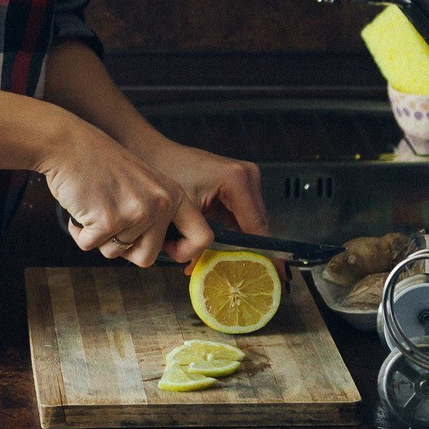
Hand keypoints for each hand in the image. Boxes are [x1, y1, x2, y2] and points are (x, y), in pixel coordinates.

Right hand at [36, 116, 214, 268]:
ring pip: (116, 254)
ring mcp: (136, 212)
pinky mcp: (108, 220)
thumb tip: (156, 253)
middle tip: (110, 221)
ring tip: (95, 207)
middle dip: (125, 247)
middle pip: (148, 257)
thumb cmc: (101, 164)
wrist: (68, 143)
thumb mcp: (145, 183)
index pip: (202, 238)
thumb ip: (158, 213)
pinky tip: (79, 207)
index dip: (184, 252)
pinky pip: (90, 246)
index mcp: (174, 195)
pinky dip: (80, 233)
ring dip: (100, 238)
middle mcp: (161, 204)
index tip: (166, 250)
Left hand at [133, 137, 270, 274]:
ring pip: (251, 224)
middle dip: (243, 252)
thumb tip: (203, 270)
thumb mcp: (184, 212)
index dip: (263, 255)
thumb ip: (197, 243)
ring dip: (237, 243)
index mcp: (237, 180)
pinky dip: (232, 233)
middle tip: (231, 273)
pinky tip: (218, 246)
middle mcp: (247, 176)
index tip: (275, 275)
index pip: (257, 227)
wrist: (153, 153)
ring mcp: (245, 178)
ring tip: (218, 258)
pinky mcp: (238, 185)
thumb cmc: (165, 171)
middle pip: (257, 227)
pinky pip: (242, 217)